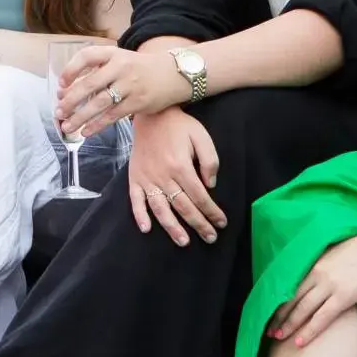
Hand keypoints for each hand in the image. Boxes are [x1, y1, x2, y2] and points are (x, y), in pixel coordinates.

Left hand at [58, 45, 187, 140]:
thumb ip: (97, 69)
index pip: (87, 56)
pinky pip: (112, 115)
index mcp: (113, 53)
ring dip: (80, 116)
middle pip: (90, 84)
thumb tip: (67, 90)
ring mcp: (130, 85)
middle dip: (71, 99)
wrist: (172, 74)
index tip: (60, 84)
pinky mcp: (137, 102)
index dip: (71, 70)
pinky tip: (85, 131)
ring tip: (67, 125)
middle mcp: (121, 67)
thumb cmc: (139, 68)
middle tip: (59, 111)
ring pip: (100, 103)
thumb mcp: (120, 59)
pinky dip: (97, 125)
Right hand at [124, 107, 224, 247]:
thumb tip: (210, 186)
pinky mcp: (135, 178)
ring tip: (184, 242)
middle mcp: (163, 176)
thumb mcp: (201, 136)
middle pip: (183, 206)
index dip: (212, 211)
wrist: (151, 114)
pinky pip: (135, 200)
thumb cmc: (179, 126)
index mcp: (181, 166)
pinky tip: (146, 229)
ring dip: (172, 227)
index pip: (200, 196)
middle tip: (210, 238)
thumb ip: (210, 160)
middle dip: (199, 224)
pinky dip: (139, 215)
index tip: (222, 223)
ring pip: (161, 208)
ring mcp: (147, 179)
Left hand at [273, 231, 356, 347]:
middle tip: (269, 330)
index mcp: (318, 261)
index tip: (272, 311)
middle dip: (280, 316)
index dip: (281, 299)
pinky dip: (309, 330)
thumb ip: (329, 261)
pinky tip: (300, 341)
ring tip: (278, 338)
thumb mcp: (342, 250)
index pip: (293, 284)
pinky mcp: (345, 296)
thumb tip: (324, 268)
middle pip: (293, 298)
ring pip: (303, 309)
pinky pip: (322, 317)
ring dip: (289, 325)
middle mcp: (319, 273)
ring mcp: (331, 285)